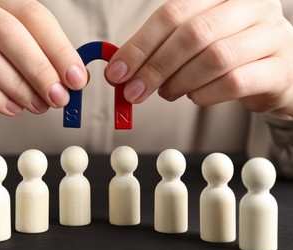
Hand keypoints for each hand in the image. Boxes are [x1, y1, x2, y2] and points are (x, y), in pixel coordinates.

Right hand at [0, 0, 86, 115]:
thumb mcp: (10, 49)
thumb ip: (40, 57)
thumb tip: (75, 78)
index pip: (31, 14)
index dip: (58, 48)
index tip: (77, 78)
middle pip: (5, 29)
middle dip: (38, 68)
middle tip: (58, 97)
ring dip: (16, 85)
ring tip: (37, 106)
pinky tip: (11, 108)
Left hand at [105, 0, 292, 115]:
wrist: (272, 74)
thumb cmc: (226, 55)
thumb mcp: (192, 43)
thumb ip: (159, 49)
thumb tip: (120, 71)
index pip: (172, 13)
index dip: (140, 45)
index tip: (117, 73)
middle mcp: (251, 7)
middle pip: (192, 34)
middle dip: (156, 67)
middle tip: (135, 91)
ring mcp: (271, 35)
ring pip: (214, 58)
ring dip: (179, 82)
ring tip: (167, 93)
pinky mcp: (279, 68)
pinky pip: (234, 82)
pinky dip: (205, 95)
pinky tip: (194, 97)